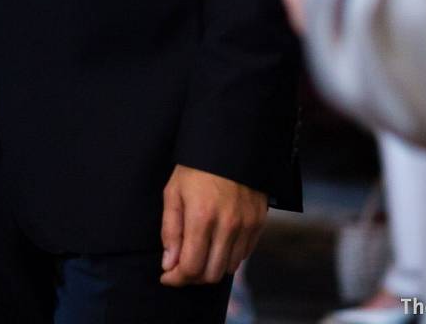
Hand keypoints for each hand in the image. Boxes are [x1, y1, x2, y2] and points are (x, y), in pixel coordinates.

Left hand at [159, 165, 267, 286]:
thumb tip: (169, 264)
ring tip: (197, 255)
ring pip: (229, 268)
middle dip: (192, 277)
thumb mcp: (173, 193)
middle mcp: (227, 226)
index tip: (166, 277)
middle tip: (180, 268)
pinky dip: (228, 257)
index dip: (176, 278)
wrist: (231, 146)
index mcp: (201, 217)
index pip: (191, 266)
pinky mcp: (259, 224)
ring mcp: (246, 226)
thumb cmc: (195, 169)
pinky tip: (216, 245)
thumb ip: (170, 230)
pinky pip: (244, 255)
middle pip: (211, 274)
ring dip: (211, 268)